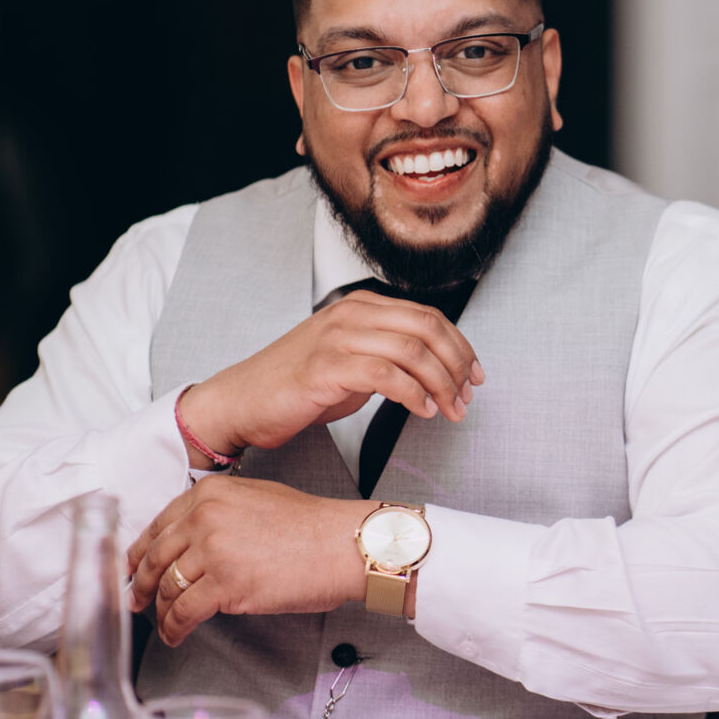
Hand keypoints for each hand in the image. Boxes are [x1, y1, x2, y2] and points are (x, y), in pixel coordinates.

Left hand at [126, 477, 368, 646]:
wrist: (339, 545)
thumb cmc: (309, 526)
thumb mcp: (255, 499)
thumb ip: (218, 513)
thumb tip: (192, 539)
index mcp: (210, 494)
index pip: (159, 525)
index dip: (140, 551)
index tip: (134, 566)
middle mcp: (204, 519)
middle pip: (155, 557)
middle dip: (142, 584)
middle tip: (136, 599)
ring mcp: (212, 552)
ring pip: (168, 589)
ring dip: (161, 612)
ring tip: (163, 624)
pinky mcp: (224, 586)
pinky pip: (184, 613)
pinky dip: (175, 629)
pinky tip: (176, 636)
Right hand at [178, 289, 483, 458]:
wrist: (242, 401)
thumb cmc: (297, 386)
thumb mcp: (352, 360)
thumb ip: (389, 356)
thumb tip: (437, 370)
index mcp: (362, 307)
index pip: (429, 317)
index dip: (461, 346)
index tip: (475, 376)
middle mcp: (352, 314)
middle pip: (428, 328)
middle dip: (457, 365)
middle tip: (466, 397)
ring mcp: (338, 337)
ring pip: (413, 351)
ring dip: (441, 384)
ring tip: (450, 410)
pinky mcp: (326, 366)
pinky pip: (386, 375)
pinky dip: (414, 395)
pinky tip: (422, 411)